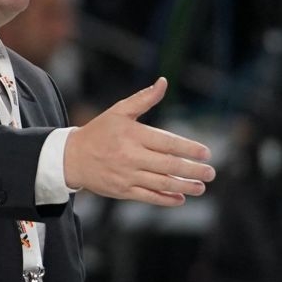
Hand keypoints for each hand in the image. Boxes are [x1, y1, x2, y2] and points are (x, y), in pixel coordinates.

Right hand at [62, 78, 214, 206]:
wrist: (71, 158)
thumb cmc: (99, 131)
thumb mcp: (119, 111)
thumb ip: (144, 99)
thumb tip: (164, 82)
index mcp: (133, 135)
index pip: (167, 143)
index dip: (189, 149)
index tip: (206, 153)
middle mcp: (131, 157)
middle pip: (168, 165)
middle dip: (192, 170)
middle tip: (211, 172)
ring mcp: (127, 176)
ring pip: (161, 184)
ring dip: (184, 186)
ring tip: (201, 187)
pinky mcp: (123, 191)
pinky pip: (148, 197)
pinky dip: (165, 199)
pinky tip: (180, 198)